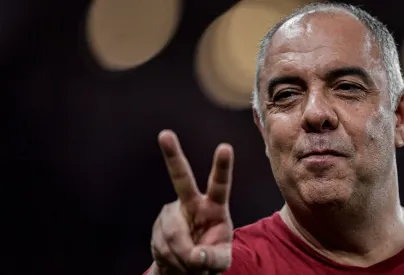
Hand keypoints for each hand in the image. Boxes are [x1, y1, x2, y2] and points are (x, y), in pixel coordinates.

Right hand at [150, 130, 233, 274]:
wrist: (185, 267)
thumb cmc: (210, 257)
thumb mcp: (221, 261)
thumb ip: (214, 259)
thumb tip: (196, 256)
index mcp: (214, 206)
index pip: (220, 184)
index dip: (222, 167)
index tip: (225, 147)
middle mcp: (191, 203)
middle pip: (181, 178)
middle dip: (172, 155)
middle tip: (165, 134)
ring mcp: (171, 213)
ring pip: (173, 232)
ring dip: (182, 256)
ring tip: (190, 263)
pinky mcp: (158, 226)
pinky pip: (163, 245)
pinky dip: (171, 260)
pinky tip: (176, 260)